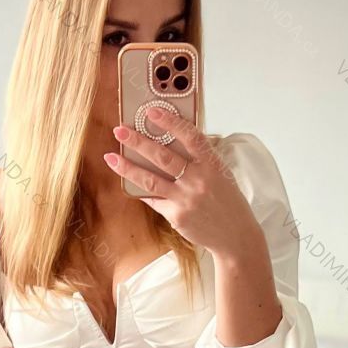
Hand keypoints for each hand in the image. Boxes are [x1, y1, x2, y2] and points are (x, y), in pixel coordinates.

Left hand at [104, 110, 262, 260]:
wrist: (235, 236)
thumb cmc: (228, 202)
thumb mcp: (221, 174)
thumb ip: (201, 159)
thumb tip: (172, 140)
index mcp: (212, 165)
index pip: (190, 136)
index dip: (170, 121)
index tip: (151, 111)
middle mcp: (198, 181)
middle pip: (163, 156)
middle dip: (138, 141)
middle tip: (120, 130)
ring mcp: (186, 200)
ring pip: (150, 179)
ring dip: (128, 167)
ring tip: (111, 157)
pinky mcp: (176, 216)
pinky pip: (153, 199)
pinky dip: (140, 190)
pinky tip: (127, 181)